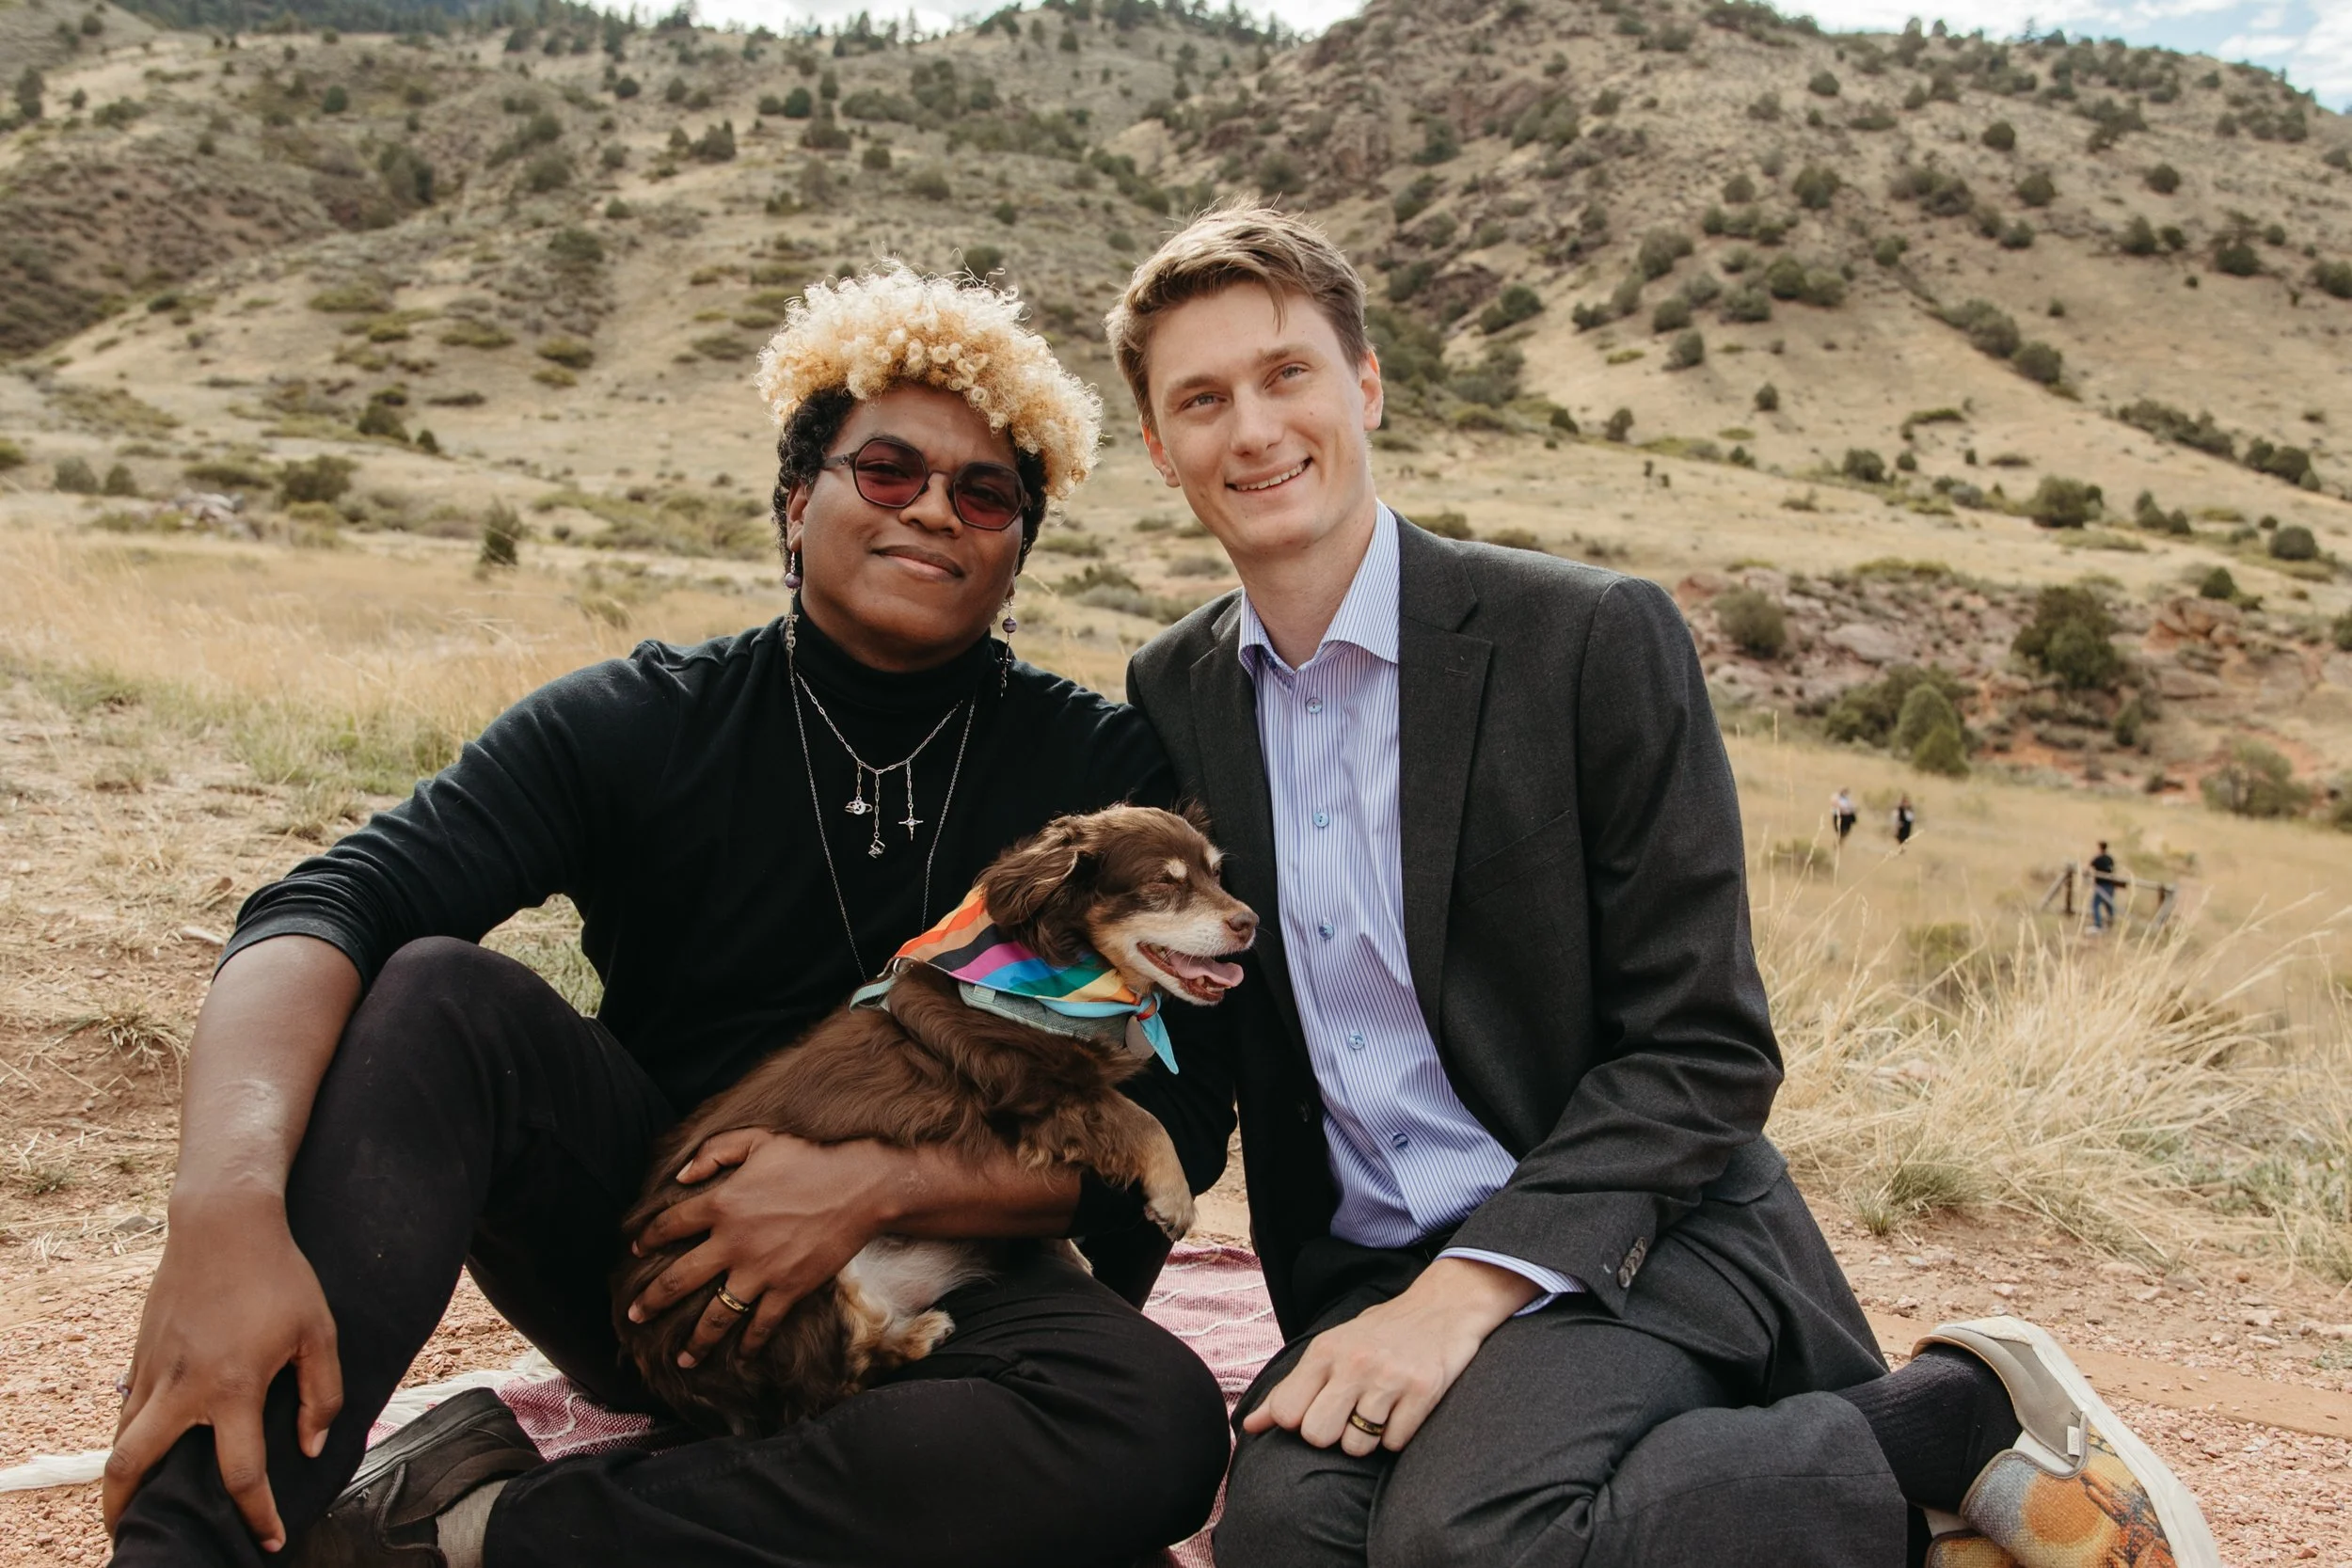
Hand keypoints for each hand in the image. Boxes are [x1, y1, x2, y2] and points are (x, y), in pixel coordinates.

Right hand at [105, 1195, 342, 1550]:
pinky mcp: (139, 1354)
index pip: (240, 1474)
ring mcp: (153, 1371)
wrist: (223, 1224)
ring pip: (118, 1442)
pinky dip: (127, 1439)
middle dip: (130, 1511)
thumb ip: (321, 1395)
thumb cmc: (280, 1276)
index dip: (257, 1515)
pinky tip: (145, 1450)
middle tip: (144, 1538)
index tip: (268, 1540)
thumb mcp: (319, 1332)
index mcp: (232, 1387)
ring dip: (119, 1482)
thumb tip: (310, 1449)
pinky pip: (125, 1410)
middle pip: (134, 1468)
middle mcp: (182, 1388)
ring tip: (132, 1508)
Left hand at [626, 1131, 899, 1366]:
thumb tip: (681, 1175)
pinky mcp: (788, 1289)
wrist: (860, 1186)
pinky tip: (742, 1355)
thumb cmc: (810, 1158)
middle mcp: (732, 1242)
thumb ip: (714, 1152)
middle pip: (678, 1279)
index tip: (634, 1249)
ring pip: (715, 1315)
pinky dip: (750, 1343)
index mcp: (721, 1203)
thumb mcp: (758, 1140)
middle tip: (635, 1315)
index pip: (669, 1226)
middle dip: (652, 1301)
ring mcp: (759, 1270)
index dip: (647, 1237)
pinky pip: (761, 1324)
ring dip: (695, 1340)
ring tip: (681, 1358)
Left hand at [1240, 1258, 1536, 1456]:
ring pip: (1358, 1446)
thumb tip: (1249, 1426)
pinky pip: (1395, 1444)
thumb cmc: (1378, 1334)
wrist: (1443, 1306)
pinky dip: (1398, 1436)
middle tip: (1350, 1415)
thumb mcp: (1329, 1349)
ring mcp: (1389, 1377)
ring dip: (1369, 1439)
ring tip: (1379, 1410)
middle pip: (1318, 1435)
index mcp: (1325, 1351)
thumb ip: (1289, 1389)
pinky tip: (1403, 1409)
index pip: (1286, 1413)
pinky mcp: (1423, 1391)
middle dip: (1333, 1435)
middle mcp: (1353, 1363)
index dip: (1299, 1422)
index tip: (1318, 1410)